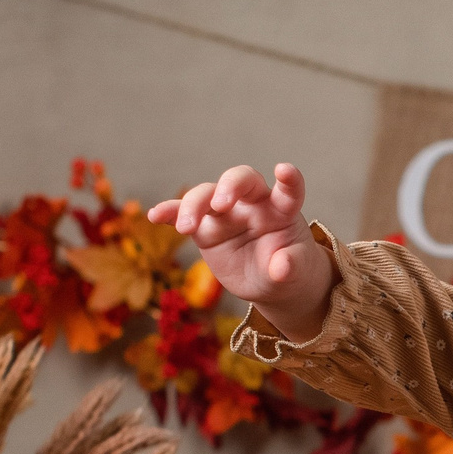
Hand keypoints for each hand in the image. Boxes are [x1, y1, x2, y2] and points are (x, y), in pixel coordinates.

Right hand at [146, 162, 332, 338]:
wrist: (271, 282)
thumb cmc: (289, 268)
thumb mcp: (297, 271)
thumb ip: (292, 265)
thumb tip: (282, 267)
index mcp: (281, 209)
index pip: (288, 190)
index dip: (289, 179)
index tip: (284, 170)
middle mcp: (252, 204)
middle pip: (239, 180)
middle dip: (229, 187)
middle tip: (220, 204)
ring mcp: (225, 214)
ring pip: (206, 195)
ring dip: (193, 205)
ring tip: (185, 227)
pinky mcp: (206, 229)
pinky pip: (183, 216)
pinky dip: (169, 212)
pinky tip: (155, 215)